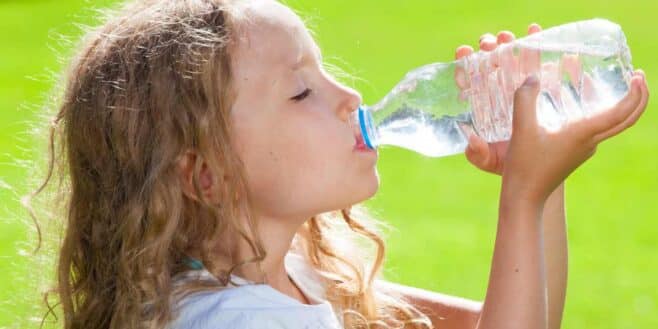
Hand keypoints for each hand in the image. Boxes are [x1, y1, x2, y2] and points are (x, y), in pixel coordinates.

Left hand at [456, 24, 543, 174]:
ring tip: (512, 36)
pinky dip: (542, 51)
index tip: (463, 52)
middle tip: (490, 43)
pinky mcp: (545, 90)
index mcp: (485, 108)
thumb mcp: (490, 161)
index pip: (472, 83)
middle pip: (493, 66)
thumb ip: (477, 154)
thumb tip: (470, 138)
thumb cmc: (510, 166)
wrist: (539, 172)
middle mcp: (501, 96)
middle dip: (490, 50)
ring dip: (513, 45)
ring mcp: (523, 91)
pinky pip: (543, 67)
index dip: (465, 67)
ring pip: (515, 62)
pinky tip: (539, 35)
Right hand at [505, 69, 647, 204]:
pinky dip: (602, 113)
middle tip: (638, 76)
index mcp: (584, 135)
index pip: (622, 114)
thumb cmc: (525, 165)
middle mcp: (590, 143)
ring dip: (621, 104)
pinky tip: (584, 105)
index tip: (638, 76)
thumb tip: (533, 78)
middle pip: (627, 120)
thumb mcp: (521, 129)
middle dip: (638, 97)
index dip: (636, 94)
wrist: (524, 196)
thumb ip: (525, 100)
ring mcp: (584, 150)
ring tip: (615, 84)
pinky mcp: (575, 153)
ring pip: (613, 125)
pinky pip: (596, 130)